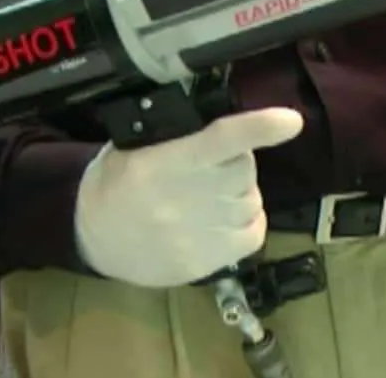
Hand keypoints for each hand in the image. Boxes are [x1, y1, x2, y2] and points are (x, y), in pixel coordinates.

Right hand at [74, 107, 302, 287]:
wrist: (93, 238)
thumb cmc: (116, 183)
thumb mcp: (132, 146)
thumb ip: (176, 134)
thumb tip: (228, 127)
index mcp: (166, 162)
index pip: (221, 139)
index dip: (260, 127)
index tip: (292, 121)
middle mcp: (186, 199)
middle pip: (245, 168)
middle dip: (237, 161)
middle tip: (211, 165)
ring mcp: (199, 236)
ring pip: (252, 199)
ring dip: (240, 191)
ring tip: (208, 195)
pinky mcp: (206, 264)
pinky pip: (254, 233)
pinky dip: (247, 220)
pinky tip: (223, 217)